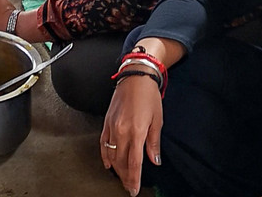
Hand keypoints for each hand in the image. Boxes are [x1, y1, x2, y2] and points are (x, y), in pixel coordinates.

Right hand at [101, 75, 163, 195]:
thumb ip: (154, 143)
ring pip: (111, 155)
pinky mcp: (106, 122)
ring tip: (122, 177)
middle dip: (125, 177)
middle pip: (121, 162)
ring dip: (116, 169)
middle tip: (129, 187)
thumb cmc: (148, 95)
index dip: (134, 179)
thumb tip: (154, 160)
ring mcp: (112, 126)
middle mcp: (122, 130)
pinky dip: (105, 155)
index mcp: (136, 131)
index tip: (134, 189)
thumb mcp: (157, 120)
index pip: (134, 163)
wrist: (135, 76)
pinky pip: (104, 143)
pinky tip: (108, 163)